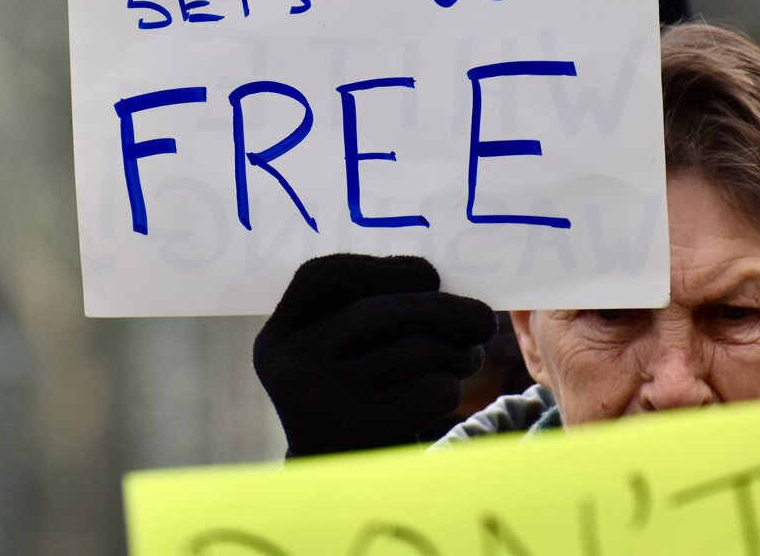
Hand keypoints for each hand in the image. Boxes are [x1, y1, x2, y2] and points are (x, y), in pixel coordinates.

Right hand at [253, 254, 497, 456]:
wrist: (340, 491)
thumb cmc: (349, 403)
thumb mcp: (328, 358)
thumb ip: (356, 312)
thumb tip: (431, 275)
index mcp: (277, 340)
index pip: (320, 277)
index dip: (377, 267)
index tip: (427, 273)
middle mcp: (292, 367)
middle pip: (382, 311)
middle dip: (444, 309)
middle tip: (483, 320)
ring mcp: (325, 400)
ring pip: (415, 348)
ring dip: (457, 350)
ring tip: (468, 357)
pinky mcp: (363, 432)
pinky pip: (430, 389)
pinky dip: (450, 387)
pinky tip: (447, 391)